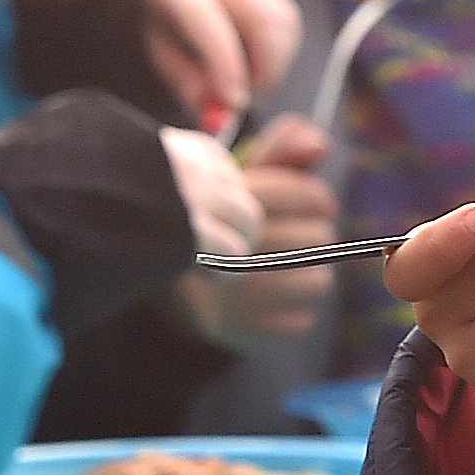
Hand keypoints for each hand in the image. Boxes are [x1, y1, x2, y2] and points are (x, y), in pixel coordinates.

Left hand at [144, 0, 300, 132]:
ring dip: (275, 64)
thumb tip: (220, 111)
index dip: (227, 64)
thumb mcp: (157, 57)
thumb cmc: (158, 25)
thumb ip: (187, 82)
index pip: (208, 21)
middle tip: (246, 98)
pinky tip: (254, 67)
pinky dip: (279, 57)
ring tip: (245, 82)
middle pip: (263, 16)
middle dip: (266, 67)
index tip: (234, 103)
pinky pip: (289, 27)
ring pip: (284, 22)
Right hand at [174, 116, 336, 351]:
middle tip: (282, 238)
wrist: (153, 272)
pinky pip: (301, 321)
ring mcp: (240, 293)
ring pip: (319, 282)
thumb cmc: (210, 216)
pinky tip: (264, 301)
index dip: (316, 200)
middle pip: (320, 237)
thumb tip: (320, 145)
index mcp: (230, 198)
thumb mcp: (236, 173)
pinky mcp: (244, 329)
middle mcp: (234, 245)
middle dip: (308, 235)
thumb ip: (280, 151)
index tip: (304, 206)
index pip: (312, 196)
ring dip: (304, 274)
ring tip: (277, 269)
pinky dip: (290, 312)